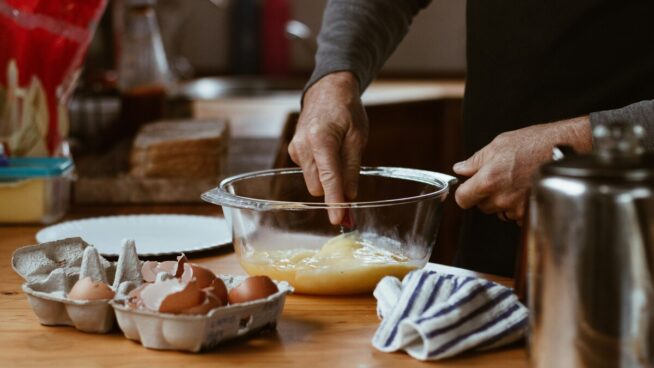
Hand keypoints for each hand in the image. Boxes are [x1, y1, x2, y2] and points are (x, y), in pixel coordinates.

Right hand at [288, 72, 368, 223]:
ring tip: (339, 155)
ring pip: (313, 181)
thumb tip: (350, 198)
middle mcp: (303, 146)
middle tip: (351, 183)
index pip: (329, 179)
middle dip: (334, 190)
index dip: (335, 202)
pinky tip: (328, 152)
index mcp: (321, 140)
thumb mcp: (358, 138)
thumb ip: (352, 169)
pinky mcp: (294, 152)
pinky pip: (309, 172)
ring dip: (328, 179)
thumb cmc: (346, 111)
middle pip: (319, 186)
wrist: (327, 90)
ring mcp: (295, 150)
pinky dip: (321, 170)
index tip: (338, 220)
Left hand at [452, 116, 591, 222]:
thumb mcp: (499, 144)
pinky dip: (518, 206)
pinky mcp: (531, 213)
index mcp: (489, 180)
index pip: (463, 199)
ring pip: (499, 211)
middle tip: (499, 178)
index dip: (464, 192)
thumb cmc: (535, 143)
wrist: (567, 150)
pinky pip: (515, 215)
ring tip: (516, 182)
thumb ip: (475, 161)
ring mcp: (517, 208)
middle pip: (481, 206)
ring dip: (502, 201)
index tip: (468, 187)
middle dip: (485, 195)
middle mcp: (502, 198)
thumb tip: (460, 169)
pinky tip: (526, 189)